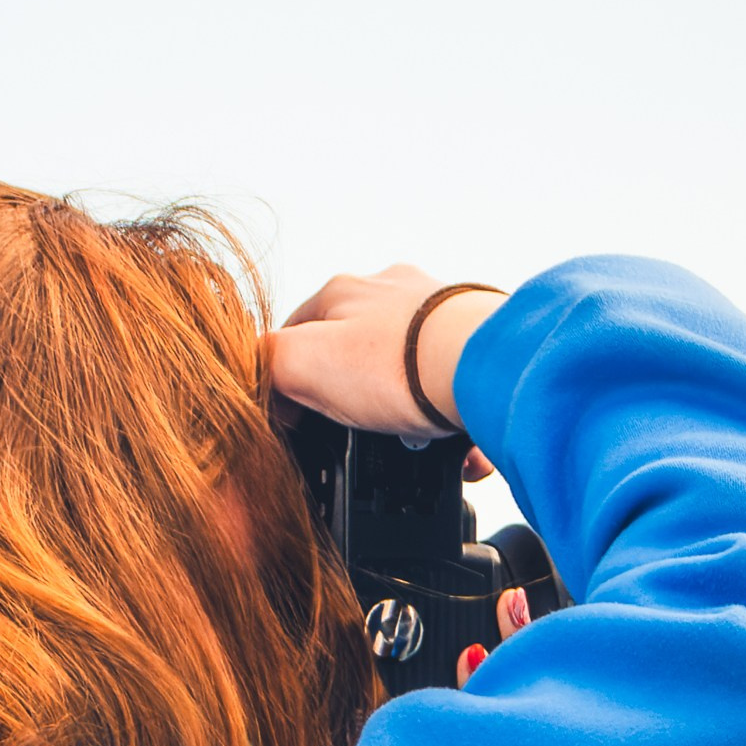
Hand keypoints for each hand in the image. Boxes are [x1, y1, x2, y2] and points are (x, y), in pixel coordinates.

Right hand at [265, 265, 502, 446]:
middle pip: (354, 356)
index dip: (289, 386)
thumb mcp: (302, 363)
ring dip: (406, 419)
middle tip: (360, 440)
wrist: (486, 370)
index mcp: (343, 292)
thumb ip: (266, 364)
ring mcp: (439, 319)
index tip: (298, 425)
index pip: (295, 337)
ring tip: (412, 448)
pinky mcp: (479, 347)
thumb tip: (259, 380)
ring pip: (407, 376)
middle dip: (355, 404)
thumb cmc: (399, 364)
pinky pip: (455, 393)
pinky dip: (452, 428)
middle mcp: (393, 296)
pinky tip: (455, 452)